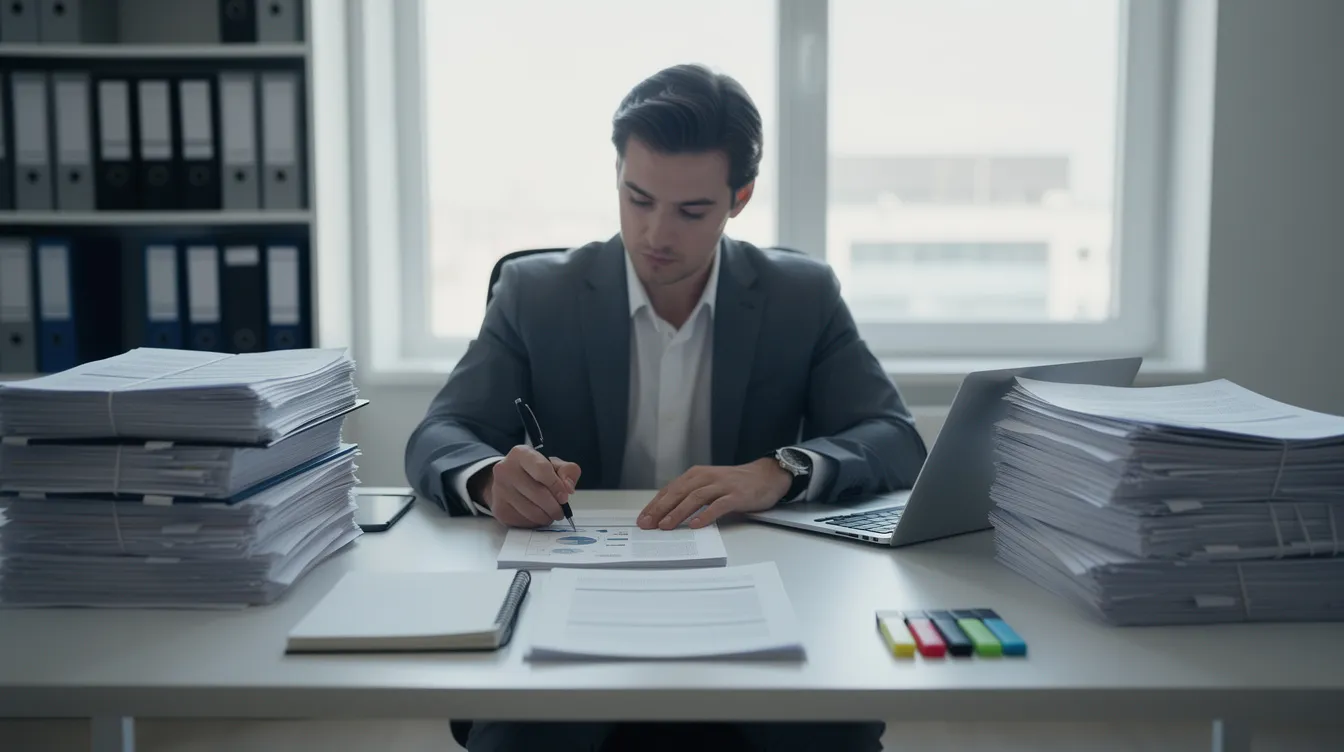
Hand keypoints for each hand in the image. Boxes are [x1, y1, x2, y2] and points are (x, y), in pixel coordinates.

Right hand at [475, 445, 581, 527]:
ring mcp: (499, 490)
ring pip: (531, 511)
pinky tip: (537, 515)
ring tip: (550, 514)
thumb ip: (567, 471)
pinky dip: (535, 522)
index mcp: (521, 454)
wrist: (508, 481)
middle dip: (554, 506)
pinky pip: (523, 521)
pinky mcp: (499, 509)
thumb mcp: (554, 465)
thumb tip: (568, 488)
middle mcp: (505, 469)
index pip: (542, 469)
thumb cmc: (534, 472)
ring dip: (546, 517)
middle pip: (538, 494)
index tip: (565, 497)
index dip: (557, 486)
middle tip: (560, 511)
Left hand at [638, 458, 791, 529]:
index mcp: (696, 475)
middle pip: (678, 493)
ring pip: (695, 498)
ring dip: (678, 513)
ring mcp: (722, 485)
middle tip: (648, 524)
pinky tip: (696, 525)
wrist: (766, 476)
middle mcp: (706, 477)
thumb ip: (691, 495)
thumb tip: (667, 514)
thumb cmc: (735, 483)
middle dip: (660, 509)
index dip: (655, 505)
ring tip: (666, 526)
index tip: (643, 519)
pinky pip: (718, 505)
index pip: (670, 490)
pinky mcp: (736, 495)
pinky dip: (706, 515)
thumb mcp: (709, 484)